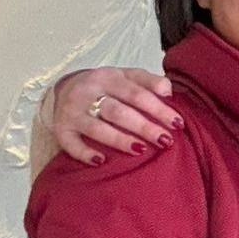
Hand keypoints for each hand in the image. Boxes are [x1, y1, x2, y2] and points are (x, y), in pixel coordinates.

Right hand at [49, 68, 179, 163]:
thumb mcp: (126, 76)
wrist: (65, 87)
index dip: (159, 109)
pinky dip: (84, 153)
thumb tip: (168, 92)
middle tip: (165, 140)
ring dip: (119, 140)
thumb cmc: (106, 86)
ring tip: (141, 150)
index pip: (137, 94)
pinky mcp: (61, 129)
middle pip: (118, 112)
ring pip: (97, 128)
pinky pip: (70, 143)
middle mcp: (87, 93)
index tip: (177, 123)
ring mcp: (72, 112)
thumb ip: (149, 80)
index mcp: (107, 78)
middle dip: (144, 127)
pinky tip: (101, 161)